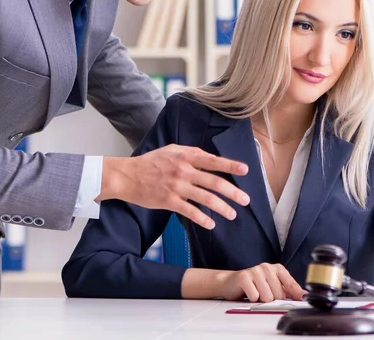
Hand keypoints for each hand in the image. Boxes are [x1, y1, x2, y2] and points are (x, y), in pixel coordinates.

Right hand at [96, 145, 249, 228]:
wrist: (127, 176)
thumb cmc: (151, 162)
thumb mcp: (172, 150)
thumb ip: (191, 153)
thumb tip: (210, 157)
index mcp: (186, 157)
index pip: (213, 161)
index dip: (230, 165)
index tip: (245, 170)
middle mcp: (184, 171)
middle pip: (214, 182)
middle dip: (233, 192)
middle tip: (246, 200)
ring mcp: (177, 187)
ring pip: (206, 198)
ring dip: (222, 207)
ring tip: (233, 214)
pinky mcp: (169, 201)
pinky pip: (190, 212)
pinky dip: (202, 219)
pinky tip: (211, 224)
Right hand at [216, 263, 306, 302]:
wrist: (232, 282)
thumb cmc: (254, 285)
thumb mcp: (273, 285)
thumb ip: (287, 290)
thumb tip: (303, 296)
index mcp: (277, 269)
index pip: (291, 284)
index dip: (297, 294)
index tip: (304, 299)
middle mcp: (267, 267)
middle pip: (279, 295)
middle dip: (272, 299)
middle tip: (264, 294)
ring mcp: (256, 271)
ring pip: (267, 297)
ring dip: (261, 300)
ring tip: (256, 292)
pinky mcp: (244, 276)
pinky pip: (255, 296)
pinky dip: (252, 298)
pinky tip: (248, 292)